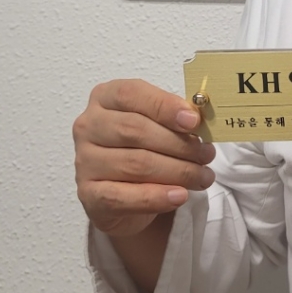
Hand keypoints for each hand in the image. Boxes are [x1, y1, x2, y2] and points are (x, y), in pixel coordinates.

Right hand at [73, 79, 215, 238]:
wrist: (127, 193)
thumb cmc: (145, 148)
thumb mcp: (158, 124)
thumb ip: (174, 118)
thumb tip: (198, 120)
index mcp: (105, 98)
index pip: (130, 94)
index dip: (164, 106)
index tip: (194, 121)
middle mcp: (89, 126)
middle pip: (135, 130)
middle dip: (179, 144)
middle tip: (206, 155)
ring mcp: (85, 162)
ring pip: (135, 164)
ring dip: (177, 172)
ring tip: (202, 177)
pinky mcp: (89, 195)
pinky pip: (124, 197)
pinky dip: (157, 197)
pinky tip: (179, 196)